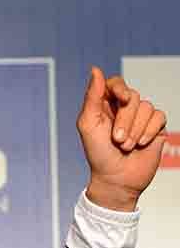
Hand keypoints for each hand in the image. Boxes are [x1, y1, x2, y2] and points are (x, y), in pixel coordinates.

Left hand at [77, 67, 167, 210]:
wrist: (116, 179)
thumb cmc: (97, 153)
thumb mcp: (88, 125)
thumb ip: (92, 97)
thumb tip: (96, 69)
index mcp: (104, 105)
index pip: (116, 83)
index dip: (120, 88)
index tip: (122, 99)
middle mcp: (123, 108)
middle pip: (133, 96)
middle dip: (125, 120)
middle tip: (117, 140)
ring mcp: (140, 117)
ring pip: (146, 107)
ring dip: (136, 130)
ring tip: (126, 146)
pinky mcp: (156, 127)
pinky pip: (159, 116)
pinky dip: (149, 131)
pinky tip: (142, 144)